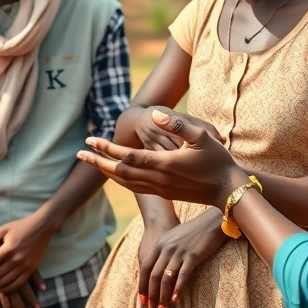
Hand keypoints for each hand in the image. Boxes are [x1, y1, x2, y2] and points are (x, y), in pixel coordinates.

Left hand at [0, 219, 43, 307]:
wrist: (42, 226)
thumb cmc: (20, 226)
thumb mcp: (2, 229)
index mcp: (8, 249)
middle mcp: (16, 260)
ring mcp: (24, 267)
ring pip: (5, 284)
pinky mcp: (30, 270)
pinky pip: (16, 285)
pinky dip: (6, 288)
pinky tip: (1, 285)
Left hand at [78, 109, 246, 206]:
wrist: (228, 190)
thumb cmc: (217, 160)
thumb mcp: (202, 136)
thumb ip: (177, 124)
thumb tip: (155, 114)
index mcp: (164, 163)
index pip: (126, 156)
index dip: (106, 148)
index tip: (90, 139)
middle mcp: (157, 178)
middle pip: (119, 171)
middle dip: (97, 161)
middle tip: (79, 153)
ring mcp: (159, 188)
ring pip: (124, 182)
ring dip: (106, 172)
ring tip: (92, 162)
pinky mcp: (163, 193)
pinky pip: (134, 188)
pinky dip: (120, 180)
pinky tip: (115, 175)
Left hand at [140, 208, 227, 307]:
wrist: (211, 222)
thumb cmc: (192, 232)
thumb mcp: (173, 239)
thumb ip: (164, 252)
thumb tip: (159, 269)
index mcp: (160, 245)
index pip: (146, 268)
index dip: (143, 284)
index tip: (142, 298)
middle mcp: (166, 248)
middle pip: (154, 275)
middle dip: (151, 294)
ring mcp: (179, 252)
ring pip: (166, 278)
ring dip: (163, 296)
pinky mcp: (192, 255)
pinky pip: (182, 275)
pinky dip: (178, 289)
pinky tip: (175, 299)